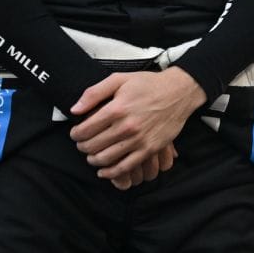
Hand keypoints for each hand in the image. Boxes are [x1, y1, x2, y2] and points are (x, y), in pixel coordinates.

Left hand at [70, 68, 205, 183]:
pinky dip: (111, 172)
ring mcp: (139, 140)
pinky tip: (104, 171)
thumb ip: (94, 93)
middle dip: (82, 147)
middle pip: (93, 145)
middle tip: (82, 144)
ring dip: (93, 160)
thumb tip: (74, 110)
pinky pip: (125, 167)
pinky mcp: (149, 149)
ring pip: (106, 158)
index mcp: (116, 109)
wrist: (179, 92)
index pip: (85, 129)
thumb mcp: (119, 79)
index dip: (75, 134)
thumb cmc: (148, 84)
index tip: (76, 133)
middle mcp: (126, 126)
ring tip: (92, 155)